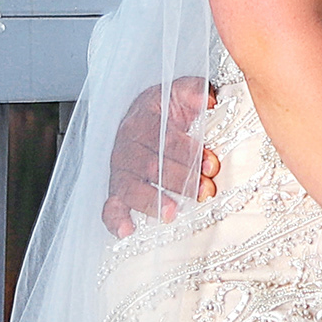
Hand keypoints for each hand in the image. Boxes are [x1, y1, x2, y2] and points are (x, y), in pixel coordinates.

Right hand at [101, 75, 221, 235]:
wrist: (144, 115)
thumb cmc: (167, 108)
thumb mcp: (181, 92)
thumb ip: (195, 90)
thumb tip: (208, 99)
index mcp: (144, 118)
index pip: (166, 138)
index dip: (189, 153)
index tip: (212, 165)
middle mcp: (128, 143)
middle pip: (151, 164)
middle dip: (180, 179)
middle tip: (205, 191)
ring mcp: (120, 167)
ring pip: (131, 185)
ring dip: (151, 200)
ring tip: (171, 213)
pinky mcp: (116, 188)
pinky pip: (110, 205)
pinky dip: (116, 219)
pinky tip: (127, 230)